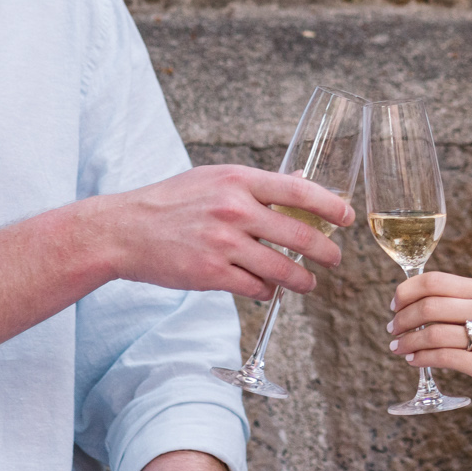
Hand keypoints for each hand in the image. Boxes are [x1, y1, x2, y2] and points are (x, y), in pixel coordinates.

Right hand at [90, 164, 352, 299]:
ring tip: (308, 284)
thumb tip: (301, 183)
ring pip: (281, 268)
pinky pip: (255, 288)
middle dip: (324, 251)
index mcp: (237, 180)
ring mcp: (222, 243)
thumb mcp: (213, 178)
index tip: (348, 217)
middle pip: (298, 234)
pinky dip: (266, 292)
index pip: (297, 191)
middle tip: (334, 259)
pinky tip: (267, 290)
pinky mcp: (210, 274)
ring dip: (301, 280)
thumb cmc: (170, 201)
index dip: (330, 206)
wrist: (123, 230)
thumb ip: (256, 184)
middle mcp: (233, 209)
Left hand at [387, 272, 471, 414]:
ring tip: (398, 348)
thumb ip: (460, 303)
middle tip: (392, 329)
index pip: (434, 280)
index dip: (405, 291)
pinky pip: (443, 358)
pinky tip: (414, 360)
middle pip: (429, 305)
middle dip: (402, 318)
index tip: (394, 305)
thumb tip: (414, 301)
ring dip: (407, 341)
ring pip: (432, 333)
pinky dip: (421, 358)